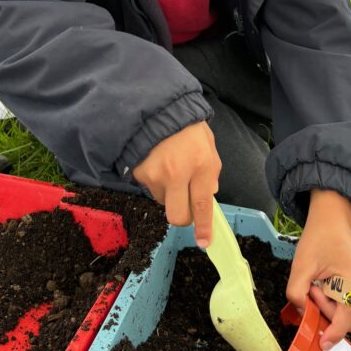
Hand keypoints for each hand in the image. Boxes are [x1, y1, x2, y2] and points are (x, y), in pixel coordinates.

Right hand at [132, 122, 220, 247]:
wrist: (155, 108)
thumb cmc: (186, 125)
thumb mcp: (208, 144)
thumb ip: (211, 170)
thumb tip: (210, 194)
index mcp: (200, 165)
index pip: (202, 205)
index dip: (204, 227)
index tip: (204, 242)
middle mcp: (177, 174)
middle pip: (178, 216)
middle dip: (183, 217)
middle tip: (184, 203)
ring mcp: (155, 176)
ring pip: (163, 202)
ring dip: (168, 194)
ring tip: (169, 168)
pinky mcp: (139, 174)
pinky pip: (149, 189)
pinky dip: (155, 182)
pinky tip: (157, 163)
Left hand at [286, 189, 350, 349]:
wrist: (331, 221)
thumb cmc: (316, 240)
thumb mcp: (300, 265)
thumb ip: (296, 293)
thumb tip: (304, 315)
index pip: (346, 317)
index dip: (333, 334)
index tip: (321, 344)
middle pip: (349, 320)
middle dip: (328, 315)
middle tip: (312, 292)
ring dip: (332, 310)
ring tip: (319, 287)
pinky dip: (338, 305)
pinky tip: (327, 288)